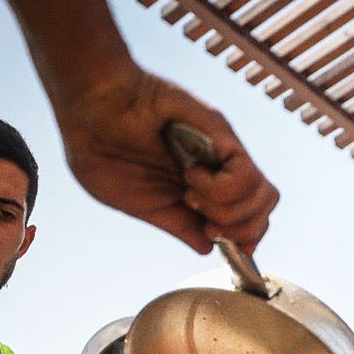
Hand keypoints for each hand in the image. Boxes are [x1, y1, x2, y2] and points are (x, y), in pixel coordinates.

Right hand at [54, 65, 278, 253]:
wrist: (88, 104)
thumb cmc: (100, 148)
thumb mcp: (139, 203)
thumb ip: (177, 225)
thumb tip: (207, 248)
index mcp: (201, 193)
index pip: (248, 223)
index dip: (240, 242)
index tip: (210, 236)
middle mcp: (219, 173)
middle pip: (264, 215)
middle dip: (237, 232)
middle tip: (202, 220)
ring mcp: (223, 154)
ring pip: (265, 198)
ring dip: (228, 211)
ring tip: (190, 194)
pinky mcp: (223, 135)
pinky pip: (249, 176)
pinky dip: (223, 190)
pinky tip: (191, 176)